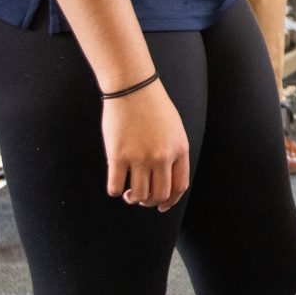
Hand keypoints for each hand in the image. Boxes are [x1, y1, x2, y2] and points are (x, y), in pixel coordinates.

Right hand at [103, 84, 189, 210]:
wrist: (133, 88)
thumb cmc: (153, 107)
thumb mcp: (174, 130)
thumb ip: (173, 153)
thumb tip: (165, 178)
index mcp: (179, 149)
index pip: (180, 187)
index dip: (170, 201)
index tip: (161, 206)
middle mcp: (162, 156)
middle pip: (159, 195)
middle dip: (150, 202)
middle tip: (141, 197)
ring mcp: (140, 157)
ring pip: (138, 195)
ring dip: (133, 199)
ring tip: (128, 193)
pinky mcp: (118, 156)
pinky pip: (115, 187)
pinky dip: (115, 191)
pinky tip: (116, 184)